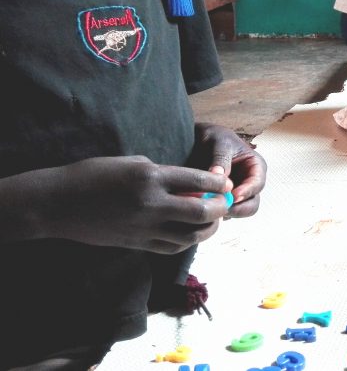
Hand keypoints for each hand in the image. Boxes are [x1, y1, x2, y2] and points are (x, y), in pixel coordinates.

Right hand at [45, 156, 231, 253]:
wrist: (58, 203)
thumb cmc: (93, 175)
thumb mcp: (131, 162)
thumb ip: (162, 173)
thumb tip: (190, 183)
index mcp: (150, 177)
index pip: (198, 182)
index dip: (218, 184)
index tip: (226, 184)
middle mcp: (151, 204)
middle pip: (201, 212)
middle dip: (220, 208)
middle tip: (225, 204)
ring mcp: (143, 227)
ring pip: (189, 236)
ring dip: (207, 229)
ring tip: (212, 220)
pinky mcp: (135, 243)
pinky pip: (170, 247)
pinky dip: (186, 241)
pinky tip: (190, 233)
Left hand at [193, 123, 266, 218]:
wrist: (198, 140)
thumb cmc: (214, 137)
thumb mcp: (219, 142)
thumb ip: (220, 158)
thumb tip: (218, 176)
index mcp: (255, 167)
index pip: (258, 184)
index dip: (247, 192)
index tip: (233, 197)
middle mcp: (249, 183)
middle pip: (252, 204)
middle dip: (238, 208)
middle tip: (220, 208)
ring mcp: (237, 193)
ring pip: (238, 211)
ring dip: (225, 212)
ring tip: (209, 207)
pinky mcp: (223, 200)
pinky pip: (223, 213)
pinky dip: (215, 213)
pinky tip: (202, 207)